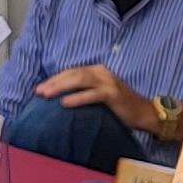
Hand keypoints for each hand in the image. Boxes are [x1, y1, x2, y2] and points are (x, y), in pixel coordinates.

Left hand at [35, 64, 150, 131]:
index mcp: (97, 70)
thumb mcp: (100, 94)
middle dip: (53, 82)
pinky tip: (64, 103)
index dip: (54, 79)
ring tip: (46, 95)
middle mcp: (101, 72)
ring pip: (79, 80)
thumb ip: (85, 91)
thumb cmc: (119, 106)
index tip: (39, 89)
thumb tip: (61, 98)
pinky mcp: (112, 94)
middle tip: (38, 92)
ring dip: (61, 87)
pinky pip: (91, 95)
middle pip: (73, 74)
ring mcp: (107, 82)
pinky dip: (77, 98)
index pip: (71, 72)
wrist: (144, 112)